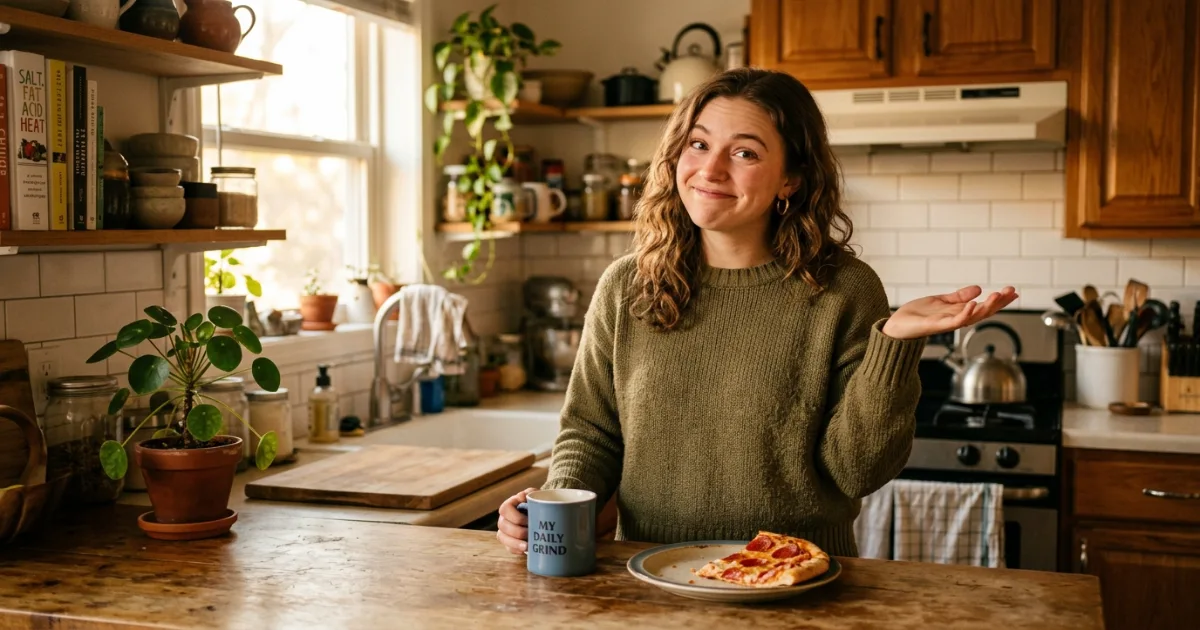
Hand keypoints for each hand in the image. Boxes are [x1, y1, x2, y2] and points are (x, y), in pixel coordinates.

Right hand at [496, 487, 538, 554]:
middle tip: (530, 533)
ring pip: (503, 538)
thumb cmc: (536, 504)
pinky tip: (525, 551)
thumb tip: (524, 497)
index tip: (528, 520)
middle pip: (503, 526)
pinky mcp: (509, 542)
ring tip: (527, 546)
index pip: (505, 509)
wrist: (540, 515)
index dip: (515, 516)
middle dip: (517, 531)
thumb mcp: (534, 495)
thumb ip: (530, 493)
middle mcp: (503, 519)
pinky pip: (508, 548)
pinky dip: (516, 550)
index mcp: (508, 506)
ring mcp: (504, 531)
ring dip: (515, 543)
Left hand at [882, 285, 1017, 339]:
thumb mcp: (941, 300)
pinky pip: (954, 321)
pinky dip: (965, 313)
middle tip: (1011, 292)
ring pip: (972, 316)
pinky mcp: (936, 325)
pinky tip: (973, 303)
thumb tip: (978, 289)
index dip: (999, 300)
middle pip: (983, 312)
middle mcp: (956, 319)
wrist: (896, 327)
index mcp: (958, 313)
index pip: (983, 306)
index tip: (1013, 291)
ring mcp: (947, 323)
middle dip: (998, 303)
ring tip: (997, 295)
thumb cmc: (916, 316)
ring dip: (986, 306)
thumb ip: (958, 296)